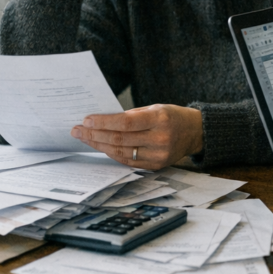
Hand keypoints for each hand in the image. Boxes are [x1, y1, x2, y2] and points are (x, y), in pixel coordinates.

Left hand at [70, 104, 202, 169]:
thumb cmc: (172, 116)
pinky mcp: (156, 166)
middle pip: (120, 139)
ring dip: (100, 146)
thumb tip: (102, 121)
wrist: (195, 132)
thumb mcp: (155, 107)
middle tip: (77, 130)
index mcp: (160, 119)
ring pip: (121, 153)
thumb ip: (132, 115)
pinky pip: (129, 161)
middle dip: (95, 135)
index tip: (86, 120)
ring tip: (85, 138)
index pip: (126, 123)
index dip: (104, 123)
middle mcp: (160, 139)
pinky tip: (101, 147)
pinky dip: (113, 154)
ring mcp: (159, 155)